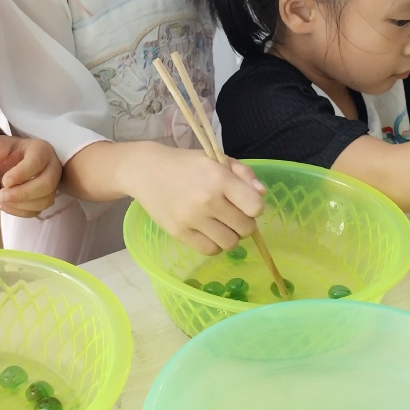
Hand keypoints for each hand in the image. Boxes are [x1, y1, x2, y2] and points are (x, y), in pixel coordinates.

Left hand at [0, 136, 60, 217]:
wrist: (17, 162)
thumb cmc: (11, 152)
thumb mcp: (1, 144)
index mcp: (42, 150)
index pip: (37, 162)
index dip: (21, 173)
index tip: (4, 181)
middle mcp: (52, 168)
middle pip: (47, 184)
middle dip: (23, 193)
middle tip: (1, 195)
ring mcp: (52, 185)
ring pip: (44, 201)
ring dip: (20, 205)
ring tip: (1, 200)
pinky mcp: (46, 199)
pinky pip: (37, 210)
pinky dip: (20, 212)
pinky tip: (6, 205)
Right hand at [130, 146, 265, 254]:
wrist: (146, 171)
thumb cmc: (186, 164)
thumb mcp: (216, 159)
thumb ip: (243, 173)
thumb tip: (262, 194)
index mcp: (219, 178)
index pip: (255, 207)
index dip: (254, 207)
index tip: (245, 203)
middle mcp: (207, 200)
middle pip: (245, 228)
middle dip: (244, 223)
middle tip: (232, 214)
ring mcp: (192, 219)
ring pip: (230, 243)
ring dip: (230, 236)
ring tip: (221, 224)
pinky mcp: (179, 233)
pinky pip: (210, 250)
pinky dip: (214, 244)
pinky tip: (208, 232)